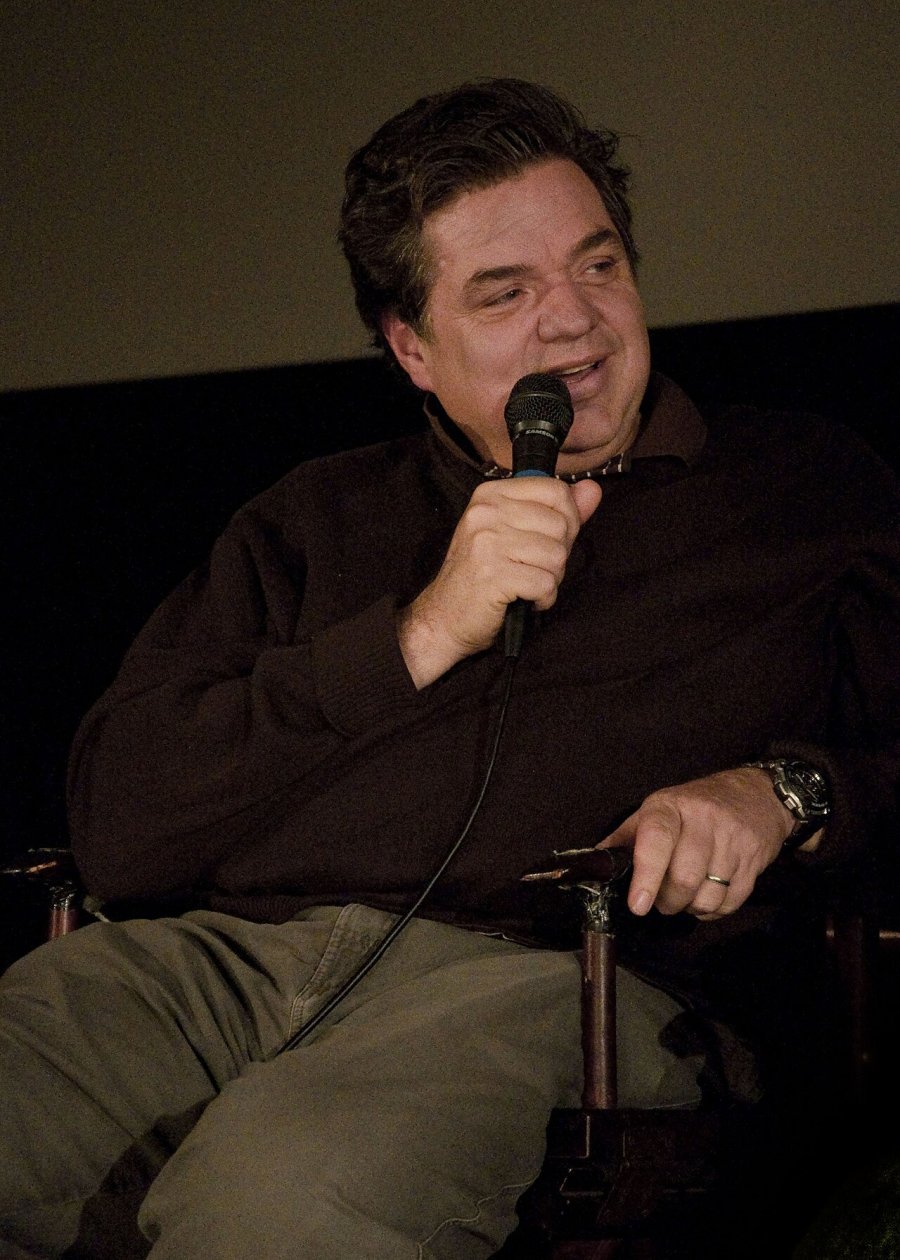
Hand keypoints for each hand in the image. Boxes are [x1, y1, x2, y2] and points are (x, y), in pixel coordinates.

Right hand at [398, 477, 601, 687]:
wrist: (444, 617)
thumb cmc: (481, 576)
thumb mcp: (516, 533)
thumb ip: (557, 511)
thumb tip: (592, 490)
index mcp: (491, 494)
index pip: (555, 490)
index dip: (566, 520)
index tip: (547, 541)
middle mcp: (486, 512)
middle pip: (560, 525)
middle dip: (557, 555)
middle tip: (531, 568)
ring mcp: (487, 543)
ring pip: (556, 556)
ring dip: (550, 579)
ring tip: (525, 584)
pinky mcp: (493, 575)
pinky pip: (545, 583)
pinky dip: (542, 598)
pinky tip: (524, 599)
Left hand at [598, 767, 795, 919]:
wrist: (755, 793)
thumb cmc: (694, 807)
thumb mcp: (656, 812)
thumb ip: (625, 839)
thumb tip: (595, 866)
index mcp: (669, 807)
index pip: (657, 839)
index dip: (647, 875)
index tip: (639, 904)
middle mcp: (703, 819)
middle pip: (684, 877)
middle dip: (668, 901)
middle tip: (661, 900)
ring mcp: (732, 839)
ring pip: (709, 895)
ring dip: (692, 908)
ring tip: (686, 896)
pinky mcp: (754, 859)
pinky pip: (731, 902)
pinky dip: (715, 910)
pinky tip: (708, 896)